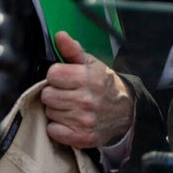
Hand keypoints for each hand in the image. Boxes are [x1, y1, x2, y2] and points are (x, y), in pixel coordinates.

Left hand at [42, 31, 133, 148]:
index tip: (65, 79)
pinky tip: (70, 120)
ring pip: (49, 112)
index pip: (53, 74)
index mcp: (89, 78)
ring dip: (57, 110)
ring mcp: (84, 120)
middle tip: (67, 93)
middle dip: (55, 93)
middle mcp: (87, 100)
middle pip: (47, 95)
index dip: (57, 76)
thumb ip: (73, 50)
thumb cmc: (104, 85)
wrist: (126, 111)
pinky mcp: (81, 137)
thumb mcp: (92, 64)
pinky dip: (58, 127)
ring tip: (71, 106)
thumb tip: (59, 35)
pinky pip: (53, 130)